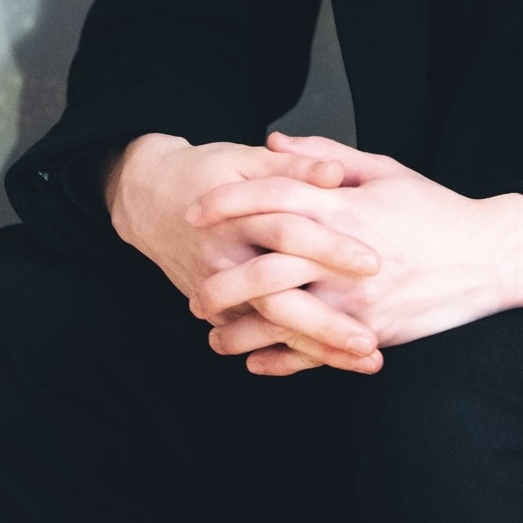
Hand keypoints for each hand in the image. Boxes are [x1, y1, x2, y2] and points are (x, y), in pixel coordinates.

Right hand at [104, 133, 385, 373]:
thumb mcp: (246, 159)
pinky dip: (292, 356)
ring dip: (315, 348)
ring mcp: (217, 289)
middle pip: (276, 295)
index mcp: (237, 215)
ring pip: (268, 327)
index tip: (373, 263)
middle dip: (324, 321)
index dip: (330, 247)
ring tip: (362, 358)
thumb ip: (294, 168)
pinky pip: (255, 340)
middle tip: (369, 337)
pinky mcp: (217, 310)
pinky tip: (332, 363)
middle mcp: (223, 257)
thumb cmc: (205, 172)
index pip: (288, 232)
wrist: (148, 198)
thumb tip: (336, 173)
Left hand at [187, 132, 522, 376]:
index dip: (228, 204)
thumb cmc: (435, 208)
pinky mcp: (372, 332)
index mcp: (346, 208)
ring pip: (285, 319)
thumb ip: (325, 158)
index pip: (272, 200)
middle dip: (223, 279)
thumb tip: (273, 144)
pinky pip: (317, 354)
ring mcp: (358, 299)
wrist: (489, 256)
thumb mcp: (383, 170)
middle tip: (194, 287)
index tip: (196, 213)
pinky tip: (255, 363)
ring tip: (214, 334)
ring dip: (242, 329)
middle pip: (267, 267)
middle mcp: (346, 256)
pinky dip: (281, 362)